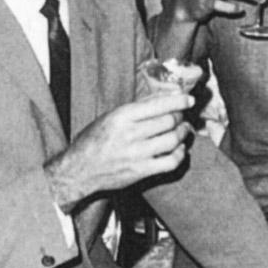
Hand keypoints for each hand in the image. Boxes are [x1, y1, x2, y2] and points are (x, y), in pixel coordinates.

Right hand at [43, 92, 194, 210]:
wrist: (79, 170)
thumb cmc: (95, 140)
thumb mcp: (111, 117)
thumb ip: (138, 107)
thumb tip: (166, 95)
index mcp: (122, 116)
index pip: (159, 105)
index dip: (179, 101)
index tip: (189, 99)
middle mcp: (130, 134)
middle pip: (169, 121)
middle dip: (180, 117)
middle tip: (181, 116)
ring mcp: (136, 154)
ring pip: (173, 139)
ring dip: (183, 133)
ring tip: (183, 130)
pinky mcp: (141, 171)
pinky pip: (171, 161)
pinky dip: (180, 153)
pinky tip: (179, 148)